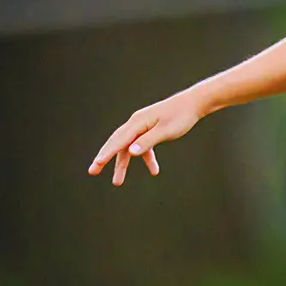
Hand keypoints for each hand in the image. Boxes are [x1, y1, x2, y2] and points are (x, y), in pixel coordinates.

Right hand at [87, 91, 209, 185]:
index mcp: (137, 122)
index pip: (118, 140)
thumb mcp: (166, 131)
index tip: (97, 164)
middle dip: (104, 158)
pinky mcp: (150, 129)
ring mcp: (142, 126)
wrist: (193, 104)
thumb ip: (148, 141)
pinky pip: (143, 146)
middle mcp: (136, 123)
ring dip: (123, 164)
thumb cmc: (181, 117)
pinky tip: (154, 171)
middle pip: (116, 143)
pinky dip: (147, 158)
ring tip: (117, 182)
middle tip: (92, 171)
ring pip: (128, 147)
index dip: (107, 153)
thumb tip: (130, 152)